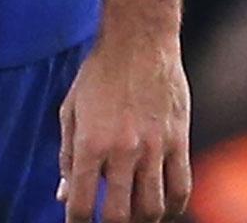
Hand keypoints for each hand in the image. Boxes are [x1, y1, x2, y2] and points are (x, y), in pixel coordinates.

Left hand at [58, 33, 190, 221]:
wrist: (139, 42)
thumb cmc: (99, 75)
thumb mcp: (70, 111)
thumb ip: (67, 156)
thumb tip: (64, 194)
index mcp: (91, 142)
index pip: (83, 201)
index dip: (77, 222)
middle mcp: (123, 150)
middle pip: (122, 214)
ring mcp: (155, 148)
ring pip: (154, 208)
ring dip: (142, 221)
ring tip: (133, 219)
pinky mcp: (179, 142)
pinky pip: (182, 189)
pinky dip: (173, 208)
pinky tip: (162, 211)